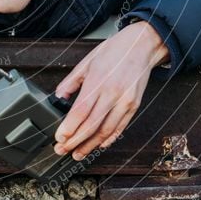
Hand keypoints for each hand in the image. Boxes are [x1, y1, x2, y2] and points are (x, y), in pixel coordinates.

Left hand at [53, 21, 168, 160]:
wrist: (141, 46)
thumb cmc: (114, 51)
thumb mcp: (87, 61)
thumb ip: (71, 81)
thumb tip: (59, 96)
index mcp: (98, 80)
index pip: (81, 110)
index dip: (70, 127)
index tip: (59, 137)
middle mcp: (113, 93)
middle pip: (92, 124)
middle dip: (75, 141)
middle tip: (62, 149)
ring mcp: (125, 101)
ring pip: (106, 131)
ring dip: (90, 145)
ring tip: (77, 153)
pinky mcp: (134, 106)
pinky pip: (120, 128)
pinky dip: (108, 139)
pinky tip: (97, 145)